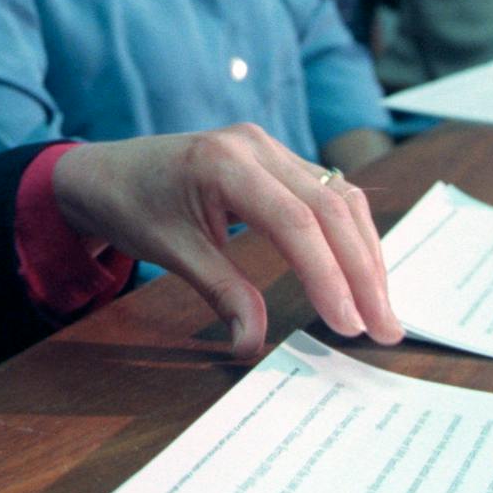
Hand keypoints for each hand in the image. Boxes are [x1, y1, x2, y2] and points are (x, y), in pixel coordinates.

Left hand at [51, 124, 403, 359]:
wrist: (107, 171)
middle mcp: (256, 146)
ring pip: (340, 198)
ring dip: (365, 255)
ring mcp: (270, 148)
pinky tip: (362, 274)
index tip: (348, 324)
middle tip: (385, 329)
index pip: (294, 222)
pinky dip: (350, 236)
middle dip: (363, 272)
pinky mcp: (278, 160)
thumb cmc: (133, 206)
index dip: (328, 276)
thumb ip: (222, 294)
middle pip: (330, 207)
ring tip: (381, 310)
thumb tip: (253, 346)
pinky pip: (329, 194)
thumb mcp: (171, 253)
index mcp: (224, 163)